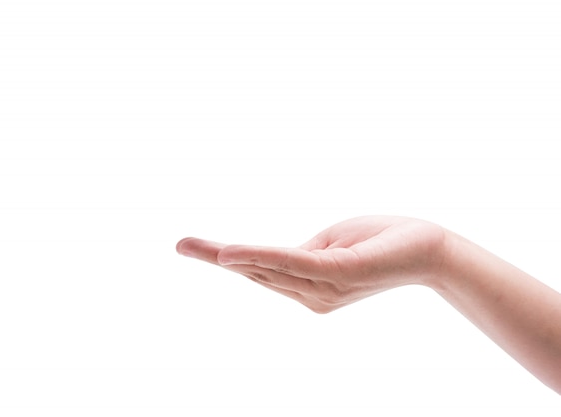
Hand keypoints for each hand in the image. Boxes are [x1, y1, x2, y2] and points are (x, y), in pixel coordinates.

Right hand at [176, 216, 446, 312]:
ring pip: (266, 268)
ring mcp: (323, 288)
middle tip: (179, 245)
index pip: (261, 272)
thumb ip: (304, 253)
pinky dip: (259, 257)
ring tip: (190, 246)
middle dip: (214, 258)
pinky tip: (232, 252)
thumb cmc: (384, 241)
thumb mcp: (334, 243)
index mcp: (308, 287)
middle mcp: (311, 296)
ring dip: (227, 256)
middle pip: (254, 273)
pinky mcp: (337, 274)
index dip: (228, 260)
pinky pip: (291, 263)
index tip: (194, 248)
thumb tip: (285, 255)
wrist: (430, 249)